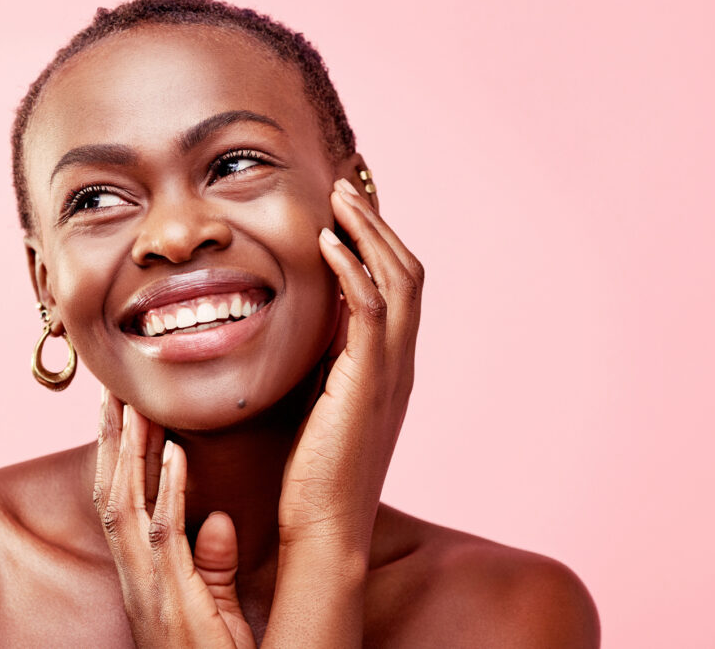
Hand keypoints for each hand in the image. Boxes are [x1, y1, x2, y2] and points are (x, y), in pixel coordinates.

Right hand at [95, 391, 257, 648]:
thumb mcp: (215, 611)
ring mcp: (147, 586)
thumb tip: (217, 518)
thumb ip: (212, 564)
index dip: (118, 454)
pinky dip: (169, 492)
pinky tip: (176, 455)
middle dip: (113, 439)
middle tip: (115, 385)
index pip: (124, 499)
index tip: (121, 407)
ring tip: (132, 402)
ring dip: (129, 452)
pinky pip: (164, 535)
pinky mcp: (167, 599)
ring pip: (126, 505)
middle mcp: (137, 574)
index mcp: (145, 573)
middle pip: (114, 491)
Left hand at [263, 177, 423, 646]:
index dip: (379, 242)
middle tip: (347, 186)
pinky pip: (367, 311)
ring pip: (397, 281)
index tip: (349, 207)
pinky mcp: (366, 383)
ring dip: (368, 233)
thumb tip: (307, 322)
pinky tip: (326, 243)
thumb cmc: (314, 473)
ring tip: (339, 197)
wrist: (324, 528)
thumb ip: (325, 362)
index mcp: (389, 366)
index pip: (397, 286)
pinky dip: (353, 269)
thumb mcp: (322, 403)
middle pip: (407, 272)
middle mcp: (399, 363)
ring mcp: (389, 372)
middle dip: (378, 224)